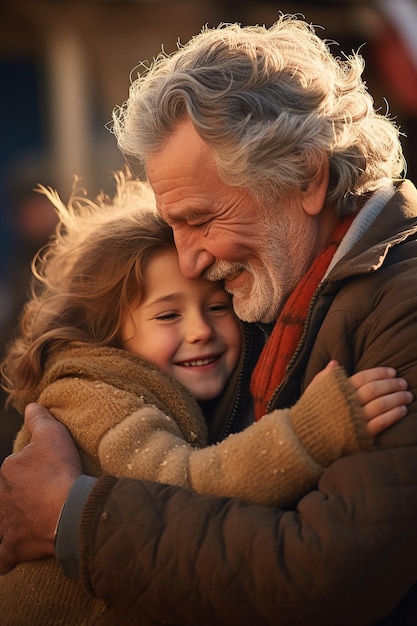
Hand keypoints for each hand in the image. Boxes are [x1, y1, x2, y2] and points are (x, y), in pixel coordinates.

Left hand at [0, 403, 81, 573]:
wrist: (69, 510)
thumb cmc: (60, 471)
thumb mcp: (52, 435)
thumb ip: (39, 418)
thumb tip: (31, 405)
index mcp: (7, 471)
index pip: (14, 469)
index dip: (31, 470)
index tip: (48, 473)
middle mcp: (1, 498)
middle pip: (7, 495)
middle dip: (20, 496)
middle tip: (43, 497)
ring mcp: (6, 524)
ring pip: (4, 521)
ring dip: (13, 520)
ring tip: (32, 520)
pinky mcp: (13, 547)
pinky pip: (3, 556)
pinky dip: (4, 558)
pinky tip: (8, 557)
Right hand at [310, 361, 412, 437]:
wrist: (303, 442)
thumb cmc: (309, 414)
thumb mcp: (313, 392)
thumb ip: (324, 377)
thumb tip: (335, 363)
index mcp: (336, 390)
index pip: (363, 377)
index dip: (379, 373)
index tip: (392, 371)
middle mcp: (346, 403)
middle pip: (374, 390)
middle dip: (392, 384)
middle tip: (403, 382)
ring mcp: (354, 420)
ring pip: (380, 405)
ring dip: (396, 398)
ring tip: (407, 395)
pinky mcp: (359, 435)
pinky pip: (380, 423)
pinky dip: (393, 415)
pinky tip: (402, 410)